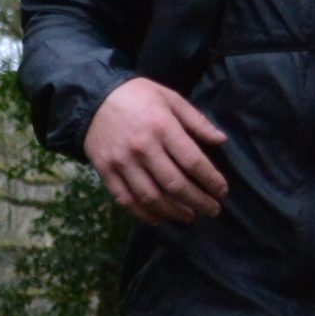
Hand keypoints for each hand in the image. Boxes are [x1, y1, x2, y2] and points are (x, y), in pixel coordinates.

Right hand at [84, 77, 228, 225]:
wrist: (93, 98)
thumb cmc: (138, 96)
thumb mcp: (171, 98)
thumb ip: (196, 121)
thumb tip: (221, 141)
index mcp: (162, 126)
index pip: (192, 161)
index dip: (211, 180)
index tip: (222, 191)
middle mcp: (142, 148)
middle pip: (175, 184)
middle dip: (198, 202)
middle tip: (212, 210)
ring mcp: (122, 162)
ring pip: (151, 197)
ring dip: (174, 212)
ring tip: (190, 216)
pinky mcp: (106, 172)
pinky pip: (126, 200)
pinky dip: (144, 214)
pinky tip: (159, 219)